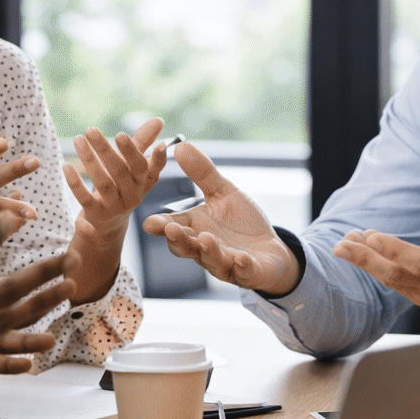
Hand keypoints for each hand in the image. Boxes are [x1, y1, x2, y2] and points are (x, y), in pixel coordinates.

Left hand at [65, 118, 169, 239]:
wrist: (108, 226)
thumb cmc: (122, 187)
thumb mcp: (133, 168)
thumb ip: (142, 143)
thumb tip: (159, 120)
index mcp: (143, 183)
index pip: (149, 169)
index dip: (157, 159)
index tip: (159, 144)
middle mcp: (132, 196)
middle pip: (121, 171)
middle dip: (106, 149)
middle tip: (91, 130)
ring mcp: (115, 207)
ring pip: (103, 182)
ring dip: (89, 159)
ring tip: (78, 140)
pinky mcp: (97, 214)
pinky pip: (85, 198)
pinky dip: (75, 182)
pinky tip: (66, 166)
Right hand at [141, 142, 301, 295]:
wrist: (269, 251)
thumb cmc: (241, 223)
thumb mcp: (224, 193)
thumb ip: (203, 174)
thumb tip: (181, 146)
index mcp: (195, 228)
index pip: (173, 227)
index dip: (161, 226)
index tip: (149, 223)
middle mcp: (205, 249)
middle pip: (186, 247)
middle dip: (179, 239)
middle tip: (172, 229)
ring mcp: (226, 263)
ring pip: (212, 261)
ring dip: (208, 250)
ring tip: (205, 238)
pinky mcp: (249, 272)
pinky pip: (243, 271)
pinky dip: (242, 265)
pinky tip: (241, 257)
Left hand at [331, 164, 419, 321]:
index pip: (416, 259)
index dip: (392, 249)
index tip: (370, 235)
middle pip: (393, 273)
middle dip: (364, 260)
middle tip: (340, 246)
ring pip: (390, 280)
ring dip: (365, 263)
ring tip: (344, 245)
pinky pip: (394, 284)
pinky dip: (377, 270)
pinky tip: (362, 254)